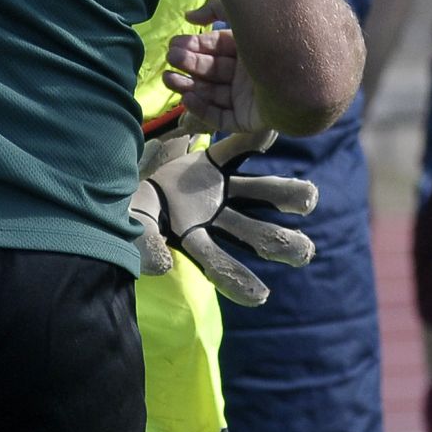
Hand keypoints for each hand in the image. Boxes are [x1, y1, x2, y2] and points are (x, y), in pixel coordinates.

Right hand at [128, 127, 318, 305]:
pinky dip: (253, 141)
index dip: (237, 280)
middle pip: (253, 233)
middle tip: (306, 252)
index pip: (218, 264)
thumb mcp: (133, 232)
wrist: (121, 180)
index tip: (260, 297)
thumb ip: (145, 247)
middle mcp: (217, 219)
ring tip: (310, 199)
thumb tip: (164, 267)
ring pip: (258, 192)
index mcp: (194, 241)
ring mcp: (220, 190)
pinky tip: (270, 134)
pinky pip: (236, 150)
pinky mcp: (214, 161)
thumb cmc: (129, 216)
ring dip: (284, 194)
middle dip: (279, 243)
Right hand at [164, 14, 275, 133]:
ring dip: (188, 86)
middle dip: (189, 63)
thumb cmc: (275, 38)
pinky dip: (203, 109)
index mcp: (253, 48)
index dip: (196, 45)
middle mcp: (251, 73)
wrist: (303, 73)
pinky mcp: (250, 119)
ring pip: (212, 94)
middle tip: (171, 59)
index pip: (218, 47)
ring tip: (168, 78)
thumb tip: (188, 15)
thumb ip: (214, 9)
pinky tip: (187, 97)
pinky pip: (221, 117)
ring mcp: (250, 98)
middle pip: (213, 70)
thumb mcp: (244, 15)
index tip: (174, 44)